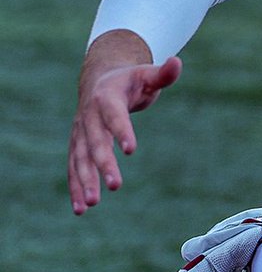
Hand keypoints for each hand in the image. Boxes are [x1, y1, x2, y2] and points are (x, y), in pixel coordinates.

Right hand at [68, 30, 181, 213]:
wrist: (100, 80)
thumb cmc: (131, 81)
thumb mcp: (147, 75)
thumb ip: (163, 74)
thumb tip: (178, 62)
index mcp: (106, 97)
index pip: (114, 115)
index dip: (122, 131)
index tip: (131, 149)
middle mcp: (89, 116)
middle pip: (95, 142)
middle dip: (104, 164)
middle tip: (116, 185)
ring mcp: (80, 133)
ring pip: (80, 159)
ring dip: (85, 181)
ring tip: (92, 204)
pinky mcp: (77, 146)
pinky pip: (74, 168)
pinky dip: (75, 187)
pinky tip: (81, 209)